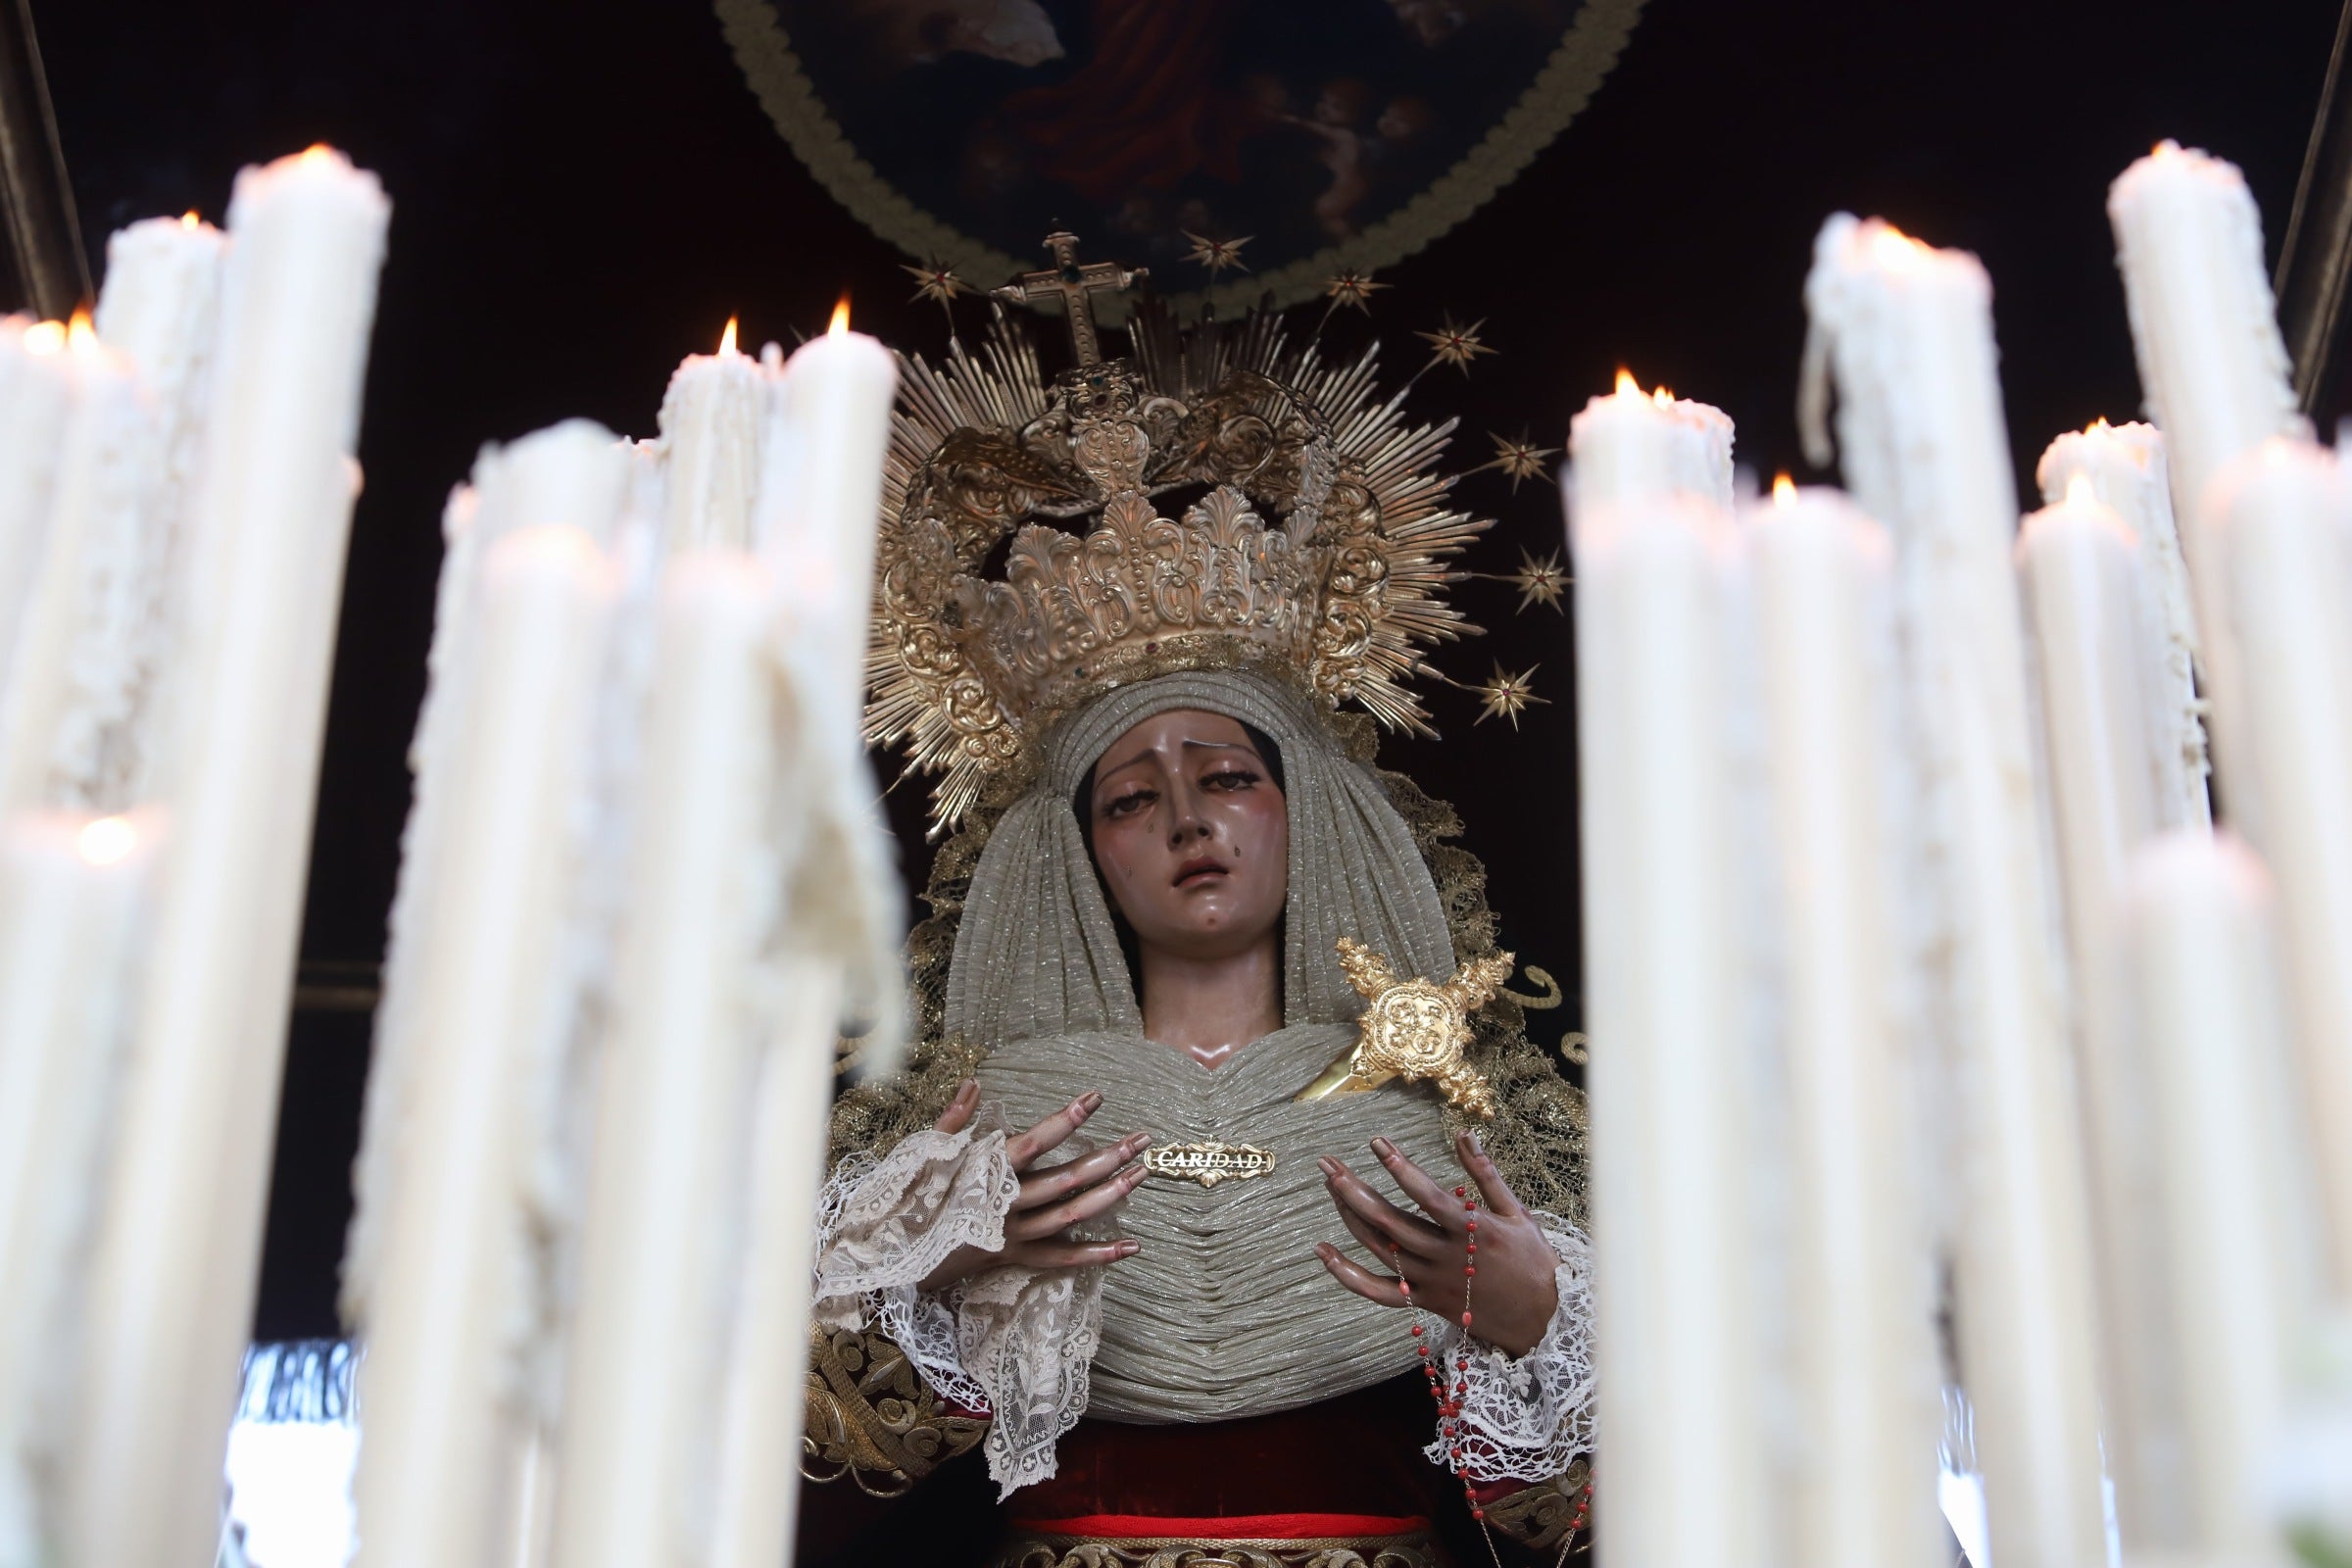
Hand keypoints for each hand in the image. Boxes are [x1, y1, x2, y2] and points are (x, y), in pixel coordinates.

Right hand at [918, 1079, 1148, 1292]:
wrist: (892, 1259)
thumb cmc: (908, 1201)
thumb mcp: (925, 1155)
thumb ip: (954, 1119)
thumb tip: (975, 1081)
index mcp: (984, 1173)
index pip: (1034, 1142)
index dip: (1066, 1119)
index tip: (1096, 1097)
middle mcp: (1005, 1205)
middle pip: (1065, 1180)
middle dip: (1107, 1158)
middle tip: (1142, 1139)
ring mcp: (1012, 1235)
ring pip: (1070, 1216)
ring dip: (1109, 1196)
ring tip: (1142, 1175)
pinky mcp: (1014, 1259)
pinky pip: (1061, 1259)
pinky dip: (1096, 1255)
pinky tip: (1129, 1247)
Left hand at [1313, 1130, 1559, 1356]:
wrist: (1542, 1321)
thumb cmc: (1533, 1261)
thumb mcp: (1517, 1212)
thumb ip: (1485, 1173)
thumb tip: (1463, 1134)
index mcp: (1471, 1230)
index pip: (1426, 1195)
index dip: (1400, 1168)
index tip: (1376, 1142)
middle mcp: (1445, 1256)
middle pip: (1390, 1221)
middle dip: (1354, 1189)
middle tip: (1328, 1163)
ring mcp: (1430, 1282)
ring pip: (1380, 1249)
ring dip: (1349, 1216)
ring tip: (1330, 1186)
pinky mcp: (1423, 1302)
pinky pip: (1378, 1291)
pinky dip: (1347, 1275)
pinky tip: (1323, 1253)